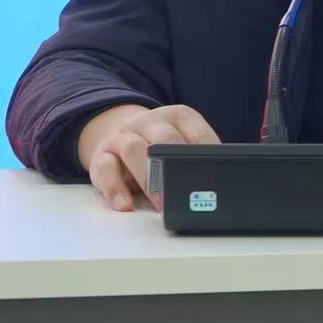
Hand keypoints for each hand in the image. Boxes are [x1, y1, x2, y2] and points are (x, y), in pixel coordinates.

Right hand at [76, 103, 219, 211]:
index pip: (196, 131)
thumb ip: (198, 159)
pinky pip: (105, 169)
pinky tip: (125, 206)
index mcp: (177, 117)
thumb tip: (222, 187)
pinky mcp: (101, 156)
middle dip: (175, 166)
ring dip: (148, 178)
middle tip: (186, 193)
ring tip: (160, 204)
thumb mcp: (182, 144)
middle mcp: (149, 122)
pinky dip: (114, 189)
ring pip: (133, 149)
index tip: (216, 175)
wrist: (117, 133)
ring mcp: (123, 136)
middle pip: (163, 138)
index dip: (207, 152)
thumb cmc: (159, 147)